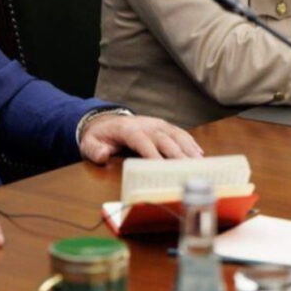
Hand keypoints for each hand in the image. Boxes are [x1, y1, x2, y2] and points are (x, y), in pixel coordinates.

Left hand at [79, 114, 203, 163]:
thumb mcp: (89, 142)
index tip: (162, 168)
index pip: (143, 141)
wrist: (107, 120)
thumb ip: (94, 150)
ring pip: (176, 136)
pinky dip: (191, 144)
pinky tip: (200, 155)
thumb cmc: (100, 135)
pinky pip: (181, 134)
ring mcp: (158, 124)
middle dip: (177, 155)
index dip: (153, 154)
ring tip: (200, 165)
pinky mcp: (165, 127)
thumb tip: (103, 155)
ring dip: (189, 150)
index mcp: (129, 129)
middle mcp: (147, 125)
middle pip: (165, 140)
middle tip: (189, 170)